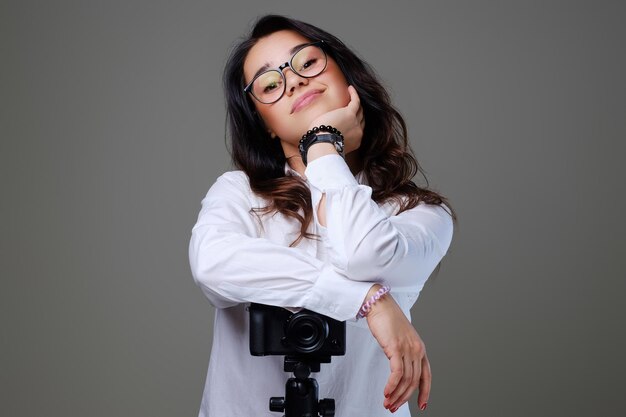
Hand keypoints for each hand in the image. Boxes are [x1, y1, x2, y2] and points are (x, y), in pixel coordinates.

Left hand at [308, 85, 363, 154]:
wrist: (324, 144)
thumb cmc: (323, 146)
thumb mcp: (334, 144)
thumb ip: (336, 140)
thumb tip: (327, 137)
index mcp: (355, 141)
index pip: (358, 130)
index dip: (355, 123)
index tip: (350, 119)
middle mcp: (358, 132)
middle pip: (361, 119)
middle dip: (358, 112)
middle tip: (354, 105)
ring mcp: (355, 122)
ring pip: (359, 110)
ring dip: (357, 102)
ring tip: (353, 95)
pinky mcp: (350, 114)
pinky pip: (355, 101)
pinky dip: (354, 94)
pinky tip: (350, 88)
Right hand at [365, 285, 430, 412]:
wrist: (379, 304)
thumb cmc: (387, 319)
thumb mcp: (400, 339)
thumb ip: (403, 353)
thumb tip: (398, 371)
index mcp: (420, 349)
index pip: (426, 376)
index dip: (425, 392)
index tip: (422, 404)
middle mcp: (416, 349)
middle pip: (414, 381)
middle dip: (403, 398)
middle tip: (394, 406)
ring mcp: (407, 348)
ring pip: (405, 380)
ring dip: (395, 395)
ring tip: (387, 402)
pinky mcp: (396, 348)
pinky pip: (396, 374)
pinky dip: (391, 386)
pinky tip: (386, 392)